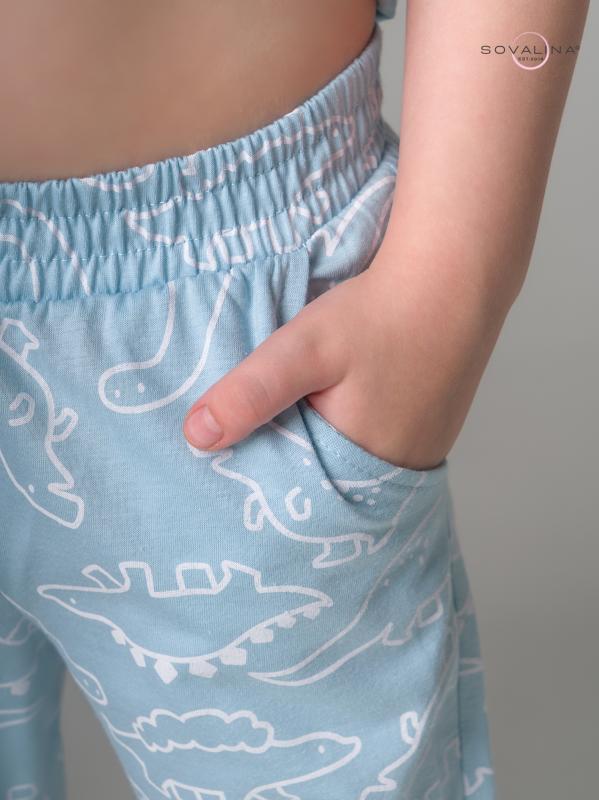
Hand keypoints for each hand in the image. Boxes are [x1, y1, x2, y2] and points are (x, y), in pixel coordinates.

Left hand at [182, 257, 507, 470]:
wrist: (452, 274)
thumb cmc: (377, 313)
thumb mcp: (301, 350)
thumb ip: (250, 394)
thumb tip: (196, 438)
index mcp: (365, 469)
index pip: (302, 495)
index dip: (269, 476)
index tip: (241, 458)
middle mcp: (402, 470)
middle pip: (331, 480)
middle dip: (298, 460)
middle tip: (270, 430)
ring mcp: (424, 449)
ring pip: (357, 461)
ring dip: (329, 443)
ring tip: (304, 415)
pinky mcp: (435, 426)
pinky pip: (383, 443)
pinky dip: (359, 429)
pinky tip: (349, 400)